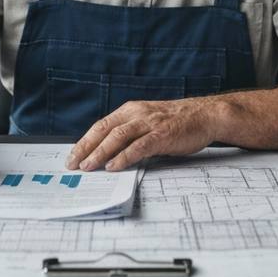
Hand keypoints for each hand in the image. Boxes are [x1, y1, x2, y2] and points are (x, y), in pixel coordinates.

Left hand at [66, 98, 217, 171]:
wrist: (205, 115)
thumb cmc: (177, 122)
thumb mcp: (148, 122)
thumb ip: (131, 133)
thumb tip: (109, 154)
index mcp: (130, 110)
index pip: (101, 126)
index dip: (84, 141)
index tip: (72, 156)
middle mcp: (136, 113)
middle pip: (103, 130)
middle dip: (85, 148)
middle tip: (73, 164)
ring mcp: (149, 123)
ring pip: (117, 137)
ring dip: (100, 153)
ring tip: (89, 166)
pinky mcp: (162, 135)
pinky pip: (138, 146)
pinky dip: (124, 156)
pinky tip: (114, 166)